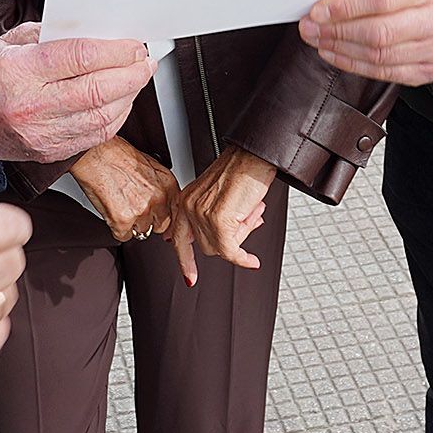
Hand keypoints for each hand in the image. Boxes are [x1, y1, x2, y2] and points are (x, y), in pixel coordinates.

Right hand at [0, 23, 153, 161]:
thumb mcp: (9, 42)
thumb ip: (51, 35)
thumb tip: (95, 30)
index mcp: (18, 72)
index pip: (79, 58)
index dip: (115, 51)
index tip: (132, 45)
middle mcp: (30, 106)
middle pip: (97, 90)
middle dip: (131, 73)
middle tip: (144, 61)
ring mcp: (41, 134)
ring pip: (102, 117)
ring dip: (129, 96)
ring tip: (137, 78)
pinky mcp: (50, 152)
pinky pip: (95, 137)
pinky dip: (116, 118)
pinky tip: (121, 102)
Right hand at [70, 137, 181, 242]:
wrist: (95, 154)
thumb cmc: (116, 154)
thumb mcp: (149, 165)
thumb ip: (159, 186)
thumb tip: (161, 201)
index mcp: (168, 184)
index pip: (175, 212)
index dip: (163, 215)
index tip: (158, 217)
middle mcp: (158, 199)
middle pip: (161, 225)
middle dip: (149, 220)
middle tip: (134, 207)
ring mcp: (141, 212)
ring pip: (141, 231)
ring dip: (131, 224)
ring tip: (120, 204)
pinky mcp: (123, 222)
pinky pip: (123, 236)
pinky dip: (116, 228)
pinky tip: (112, 209)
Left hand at [173, 149, 277, 284]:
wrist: (254, 156)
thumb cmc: (241, 169)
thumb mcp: (218, 195)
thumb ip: (213, 218)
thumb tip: (227, 246)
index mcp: (185, 200)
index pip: (179, 239)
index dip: (185, 261)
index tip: (190, 277)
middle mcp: (189, 207)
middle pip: (206, 247)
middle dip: (230, 238)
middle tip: (246, 220)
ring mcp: (202, 214)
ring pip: (220, 248)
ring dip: (240, 236)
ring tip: (250, 212)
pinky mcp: (219, 221)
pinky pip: (231, 251)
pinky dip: (243, 258)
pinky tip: (251, 260)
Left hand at [299, 0, 432, 85]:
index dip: (345, 7)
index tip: (317, 11)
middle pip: (379, 32)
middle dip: (336, 31)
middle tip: (309, 28)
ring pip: (380, 56)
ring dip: (341, 50)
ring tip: (318, 40)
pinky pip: (387, 73)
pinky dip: (355, 65)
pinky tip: (337, 54)